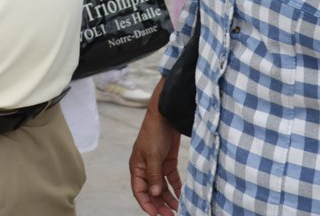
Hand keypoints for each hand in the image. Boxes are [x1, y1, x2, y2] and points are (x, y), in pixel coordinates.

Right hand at [129, 95, 181, 215]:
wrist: (166, 114)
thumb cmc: (154, 132)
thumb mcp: (152, 155)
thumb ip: (154, 175)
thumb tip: (155, 194)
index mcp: (137, 167)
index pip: (140, 191)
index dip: (147, 204)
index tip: (156, 215)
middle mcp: (146, 169)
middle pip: (152, 192)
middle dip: (160, 204)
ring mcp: (157, 166)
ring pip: (162, 188)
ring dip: (169, 198)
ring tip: (178, 209)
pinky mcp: (168, 162)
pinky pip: (172, 179)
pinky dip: (177, 188)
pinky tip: (182, 196)